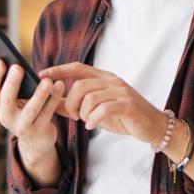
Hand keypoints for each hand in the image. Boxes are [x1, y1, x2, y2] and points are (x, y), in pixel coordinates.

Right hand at [0, 59, 63, 155]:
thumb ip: (11, 84)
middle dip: (12, 83)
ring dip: (40, 94)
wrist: (36, 139)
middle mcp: (6, 116)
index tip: (0, 61)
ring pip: (31, 108)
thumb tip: (9, 60)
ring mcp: (22, 126)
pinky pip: (48, 112)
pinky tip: (60, 85)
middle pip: (7, 99)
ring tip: (47, 81)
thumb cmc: (24, 109)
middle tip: (18, 67)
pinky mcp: (38, 130)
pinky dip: (54, 98)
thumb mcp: (14, 100)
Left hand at [40, 62, 165, 144]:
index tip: (41, 75)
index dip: (58, 70)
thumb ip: (75, 104)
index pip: (77, 68)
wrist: (152, 126)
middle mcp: (111, 81)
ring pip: (90, 97)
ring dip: (82, 112)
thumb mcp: (96, 109)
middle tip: (73, 115)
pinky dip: (94, 119)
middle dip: (70, 102)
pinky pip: (103, 109)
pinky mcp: (127, 105)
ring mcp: (121, 92)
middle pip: (80, 84)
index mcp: (104, 78)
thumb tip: (50, 102)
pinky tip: (92, 126)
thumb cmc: (122, 117)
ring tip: (85, 121)